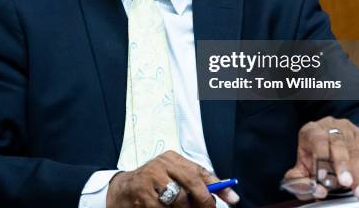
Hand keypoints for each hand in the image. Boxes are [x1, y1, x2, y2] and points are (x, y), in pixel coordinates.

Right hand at [107, 150, 239, 207]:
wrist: (124, 190)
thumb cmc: (156, 184)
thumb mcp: (176, 178)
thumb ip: (199, 183)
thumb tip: (231, 197)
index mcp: (173, 158)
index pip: (201, 171)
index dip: (218, 187)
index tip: (233, 201)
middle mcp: (162, 163)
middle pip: (192, 182)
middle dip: (203, 201)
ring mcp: (151, 177)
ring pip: (180, 200)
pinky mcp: (142, 194)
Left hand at [284, 116, 358, 200]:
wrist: (327, 149)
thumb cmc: (313, 157)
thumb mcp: (302, 168)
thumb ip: (301, 180)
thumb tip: (314, 189)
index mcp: (311, 131)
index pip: (317, 139)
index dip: (321, 157)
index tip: (323, 176)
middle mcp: (329, 126)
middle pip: (337, 143)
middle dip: (342, 164)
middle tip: (345, 182)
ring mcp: (347, 130)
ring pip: (354, 150)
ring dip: (357, 173)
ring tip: (357, 190)